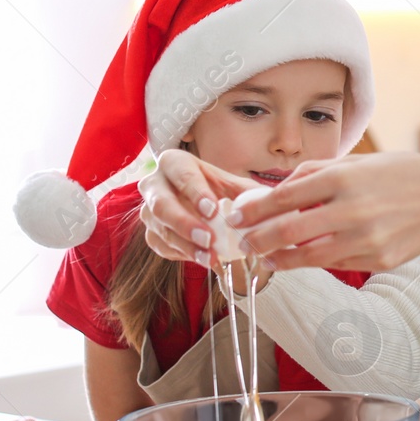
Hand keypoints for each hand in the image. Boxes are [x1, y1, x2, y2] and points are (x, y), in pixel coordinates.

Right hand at [137, 148, 254, 266]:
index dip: (196, 193)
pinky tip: (201, 258)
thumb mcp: (234, 186)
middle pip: (162, 205)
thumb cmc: (219, 191)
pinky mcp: (150, 232)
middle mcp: (154, 184)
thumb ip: (249, 193)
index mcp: (174, 162)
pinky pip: (160, 245)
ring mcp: (148, 210)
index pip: (182, 175)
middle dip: (185, 223)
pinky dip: (181, 254)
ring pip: (160, 229)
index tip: (213, 210)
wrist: (204, 206)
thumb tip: (270, 203)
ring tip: (209, 257)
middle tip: (209, 239)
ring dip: (185, 245)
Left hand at [227, 153, 419, 272]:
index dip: (255, 209)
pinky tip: (302, 258)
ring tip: (267, 258)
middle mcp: (353, 208)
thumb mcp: (358, 162)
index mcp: (344, 177)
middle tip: (243, 244)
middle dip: (259, 240)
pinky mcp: (378, 259)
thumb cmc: (399, 174)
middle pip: (289, 231)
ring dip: (281, 259)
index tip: (236, 217)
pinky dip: (314, 262)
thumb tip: (274, 191)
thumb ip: (316, 174)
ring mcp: (366, 238)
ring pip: (309, 257)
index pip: (286, 196)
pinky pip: (335, 263)